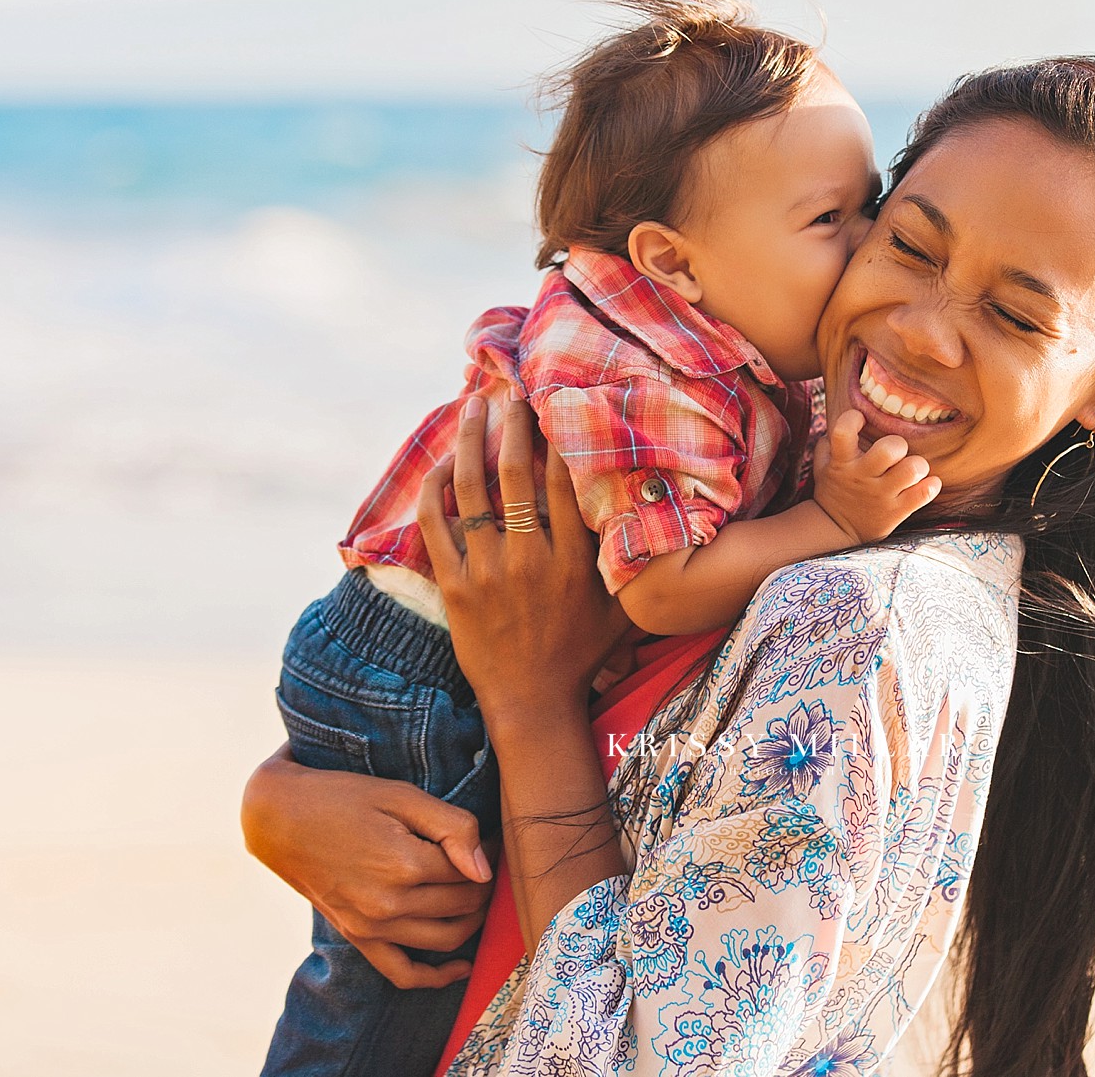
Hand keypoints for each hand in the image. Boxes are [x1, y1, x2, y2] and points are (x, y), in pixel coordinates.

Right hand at [240, 744, 491, 989]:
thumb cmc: (343, 798)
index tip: (494, 837)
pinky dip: (436, 976)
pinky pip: (403, 972)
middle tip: (488, 860)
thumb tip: (485, 869)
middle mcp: (390, 904)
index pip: (472, 871)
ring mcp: (372, 927)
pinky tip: (461, 967)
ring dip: (473, 919)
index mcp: (405, 864)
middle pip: (464, 905)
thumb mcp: (401, 796)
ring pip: (446, 938)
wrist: (280, 819)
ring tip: (478, 893)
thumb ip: (452, 827)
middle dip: (485, 884)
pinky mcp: (358, 937)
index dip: (490, 853)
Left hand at [417, 395, 634, 723]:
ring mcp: (488, 572)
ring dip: (471, 442)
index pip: (564, 481)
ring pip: (471, 491)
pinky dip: (437, 490)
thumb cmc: (581, 654)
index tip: (554, 401)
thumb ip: (633, 564)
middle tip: (510, 391)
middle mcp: (530, 560)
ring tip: (472, 407)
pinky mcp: (455, 587)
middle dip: (512, 424)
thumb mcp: (621, 610)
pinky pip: (437, 526)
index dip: (557, 435)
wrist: (532, 703)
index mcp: (572, 561)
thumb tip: (658, 520)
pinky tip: (445, 465)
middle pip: (515, 474)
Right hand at [810, 409, 943, 542]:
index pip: (843, 431)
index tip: (861, 420)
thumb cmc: (835, 490)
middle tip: (897, 452)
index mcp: (842, 462)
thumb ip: (830, 443)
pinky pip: (924, 494)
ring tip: (914, 469)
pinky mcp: (896, 512)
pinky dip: (931, 485)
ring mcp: (881, 495)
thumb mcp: (823, 467)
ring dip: (918, 465)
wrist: (836, 530)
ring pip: (912, 469)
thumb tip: (844, 416)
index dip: (853, 418)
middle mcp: (863, 477)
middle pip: (890, 449)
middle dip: (898, 444)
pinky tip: (928, 483)